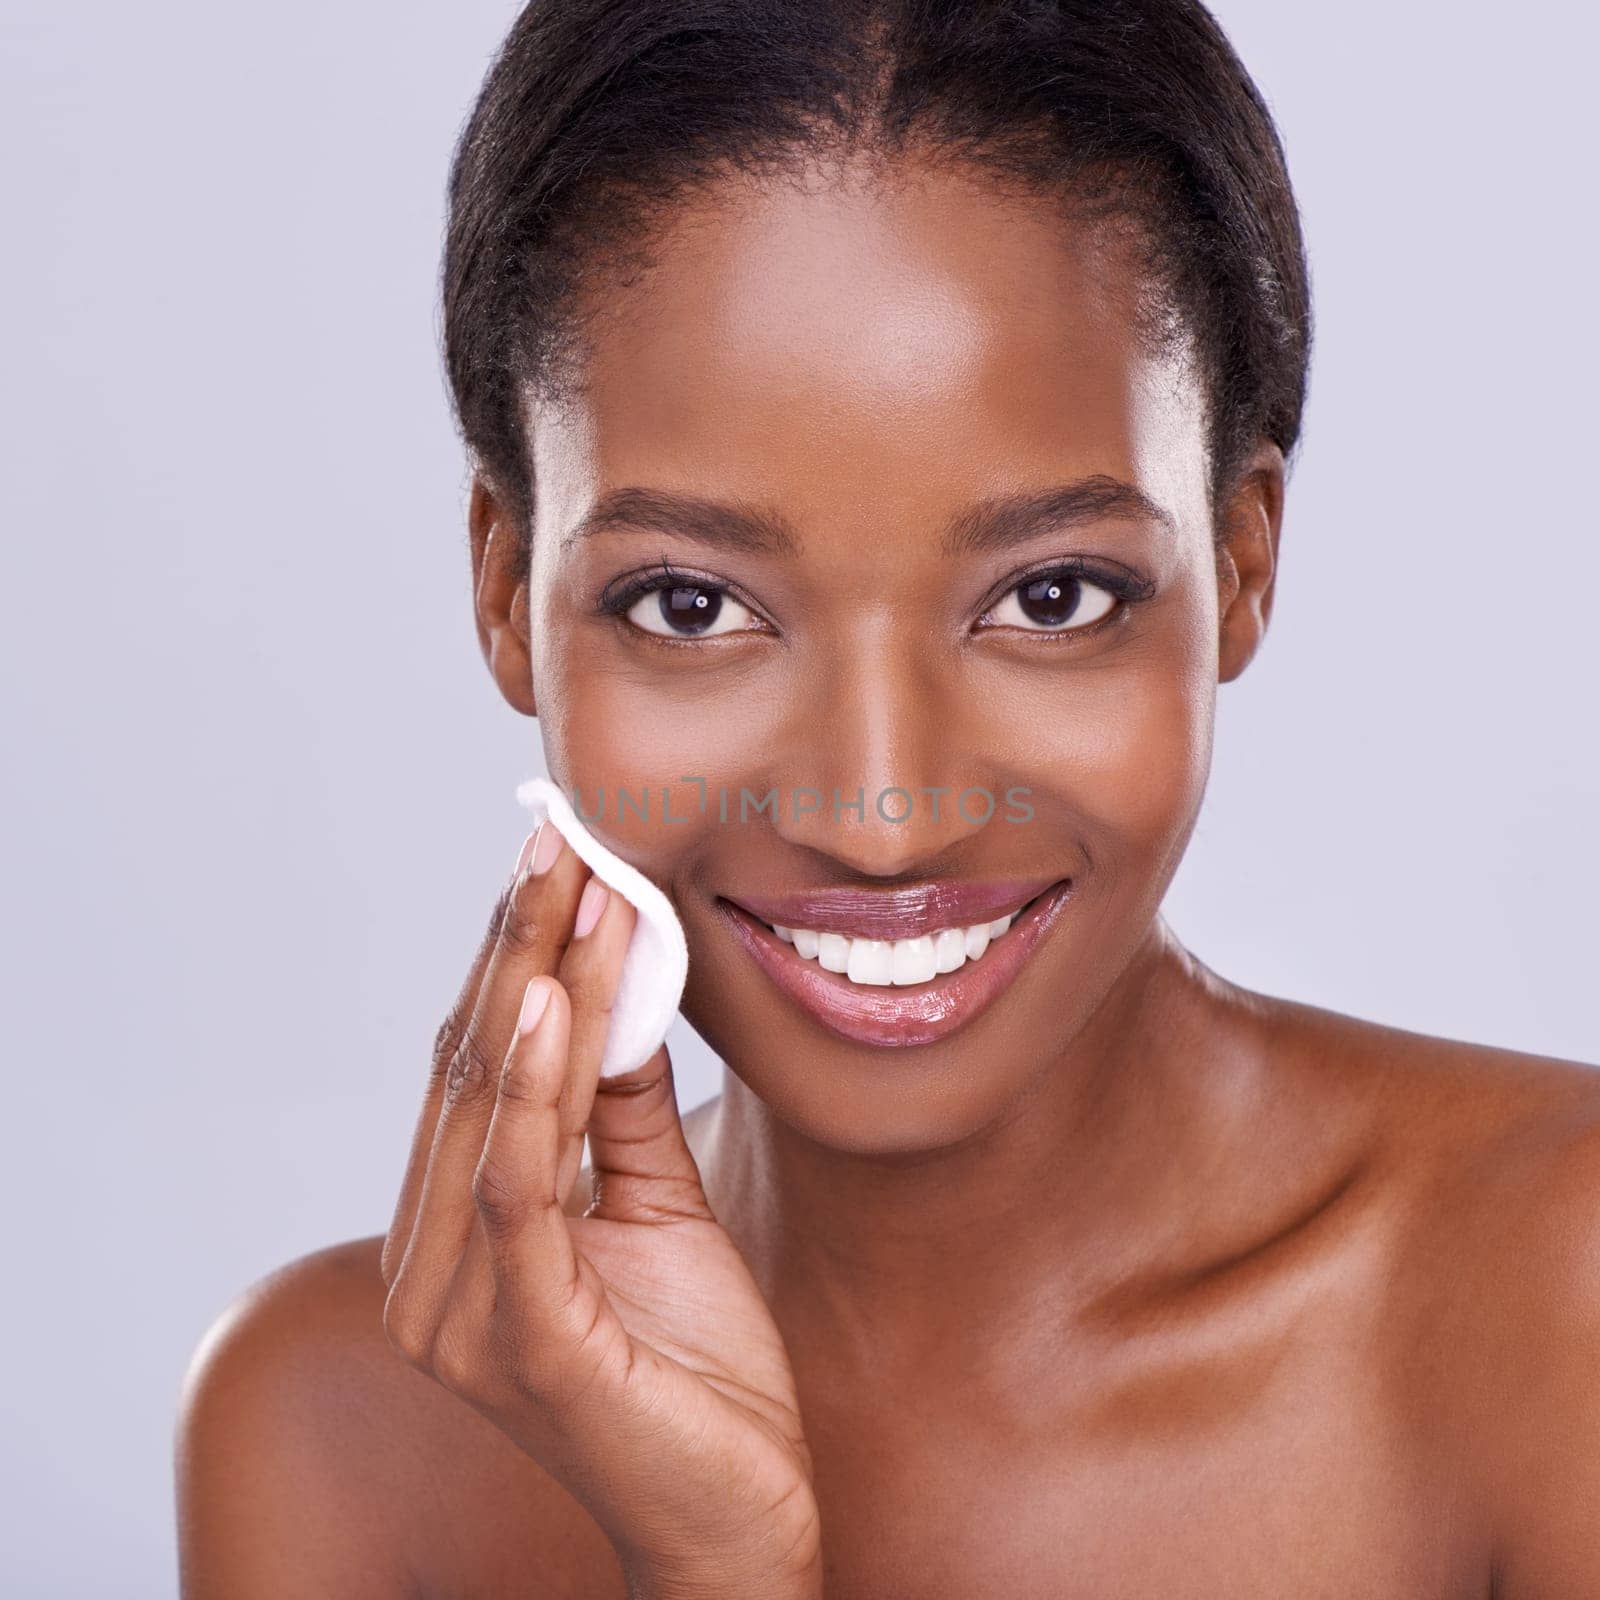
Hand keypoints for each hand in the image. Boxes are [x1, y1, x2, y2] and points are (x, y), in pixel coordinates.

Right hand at [379, 825, 821, 1597]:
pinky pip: (520, 1184)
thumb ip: (620, 1106)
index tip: (557, 860)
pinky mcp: (520, 1337)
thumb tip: (612, 986)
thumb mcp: (657, 1203)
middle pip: (472, 1072)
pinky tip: (550, 997)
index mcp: (455, 1235)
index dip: (513, 961)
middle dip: (519, 946)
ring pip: (489, 1109)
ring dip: (535, 984)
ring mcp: (460, 1308)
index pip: (478, 1071)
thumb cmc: (695, 1369)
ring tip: (566, 882)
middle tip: (557, 838)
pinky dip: (534, 1084)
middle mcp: (429, 1268)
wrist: (740, 1520)